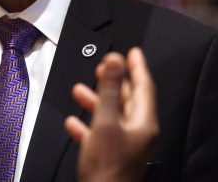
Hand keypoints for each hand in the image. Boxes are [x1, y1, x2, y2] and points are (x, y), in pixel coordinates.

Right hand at [65, 47, 158, 181]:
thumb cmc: (107, 166)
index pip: (144, 87)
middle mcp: (138, 133)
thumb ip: (109, 89)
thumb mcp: (106, 122)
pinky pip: (100, 135)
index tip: (132, 51)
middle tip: (103, 65)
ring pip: (111, 116)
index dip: (138, 67)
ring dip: (96, 101)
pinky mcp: (111, 158)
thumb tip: (115, 60)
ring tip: (78, 89)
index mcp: (144, 123)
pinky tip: (73, 123)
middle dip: (114, 82)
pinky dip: (87, 126)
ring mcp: (125, 146)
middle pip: (128, 100)